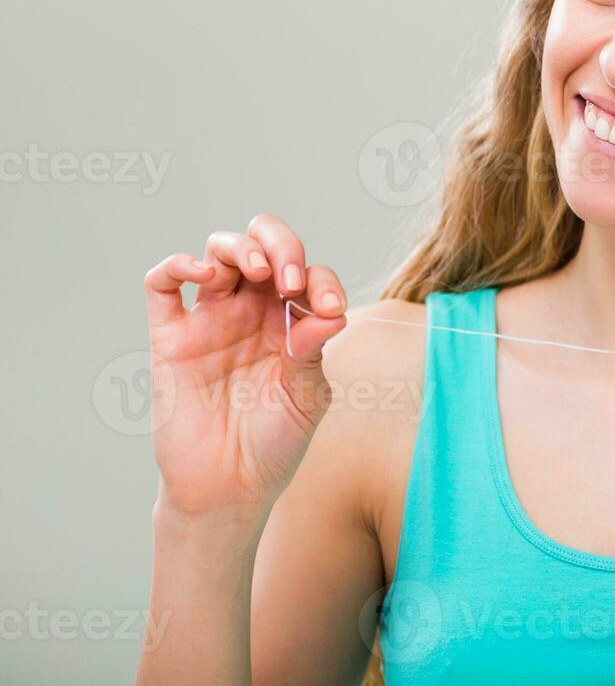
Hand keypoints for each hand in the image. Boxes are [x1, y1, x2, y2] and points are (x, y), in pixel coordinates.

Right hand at [143, 214, 347, 520]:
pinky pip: (161, 286)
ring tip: (257, 271)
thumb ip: (313, 353)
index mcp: (290, 321)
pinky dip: (177, 266)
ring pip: (217, 253)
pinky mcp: (171, 338)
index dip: (322, 281)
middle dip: (281, 245)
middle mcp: (251, 312)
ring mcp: (210, 321)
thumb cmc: (273, 444)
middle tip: (291, 279)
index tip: (331, 310)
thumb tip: (332, 315)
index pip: (308, 275)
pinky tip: (202, 274)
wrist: (228, 490)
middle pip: (261, 245)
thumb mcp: (306, 398)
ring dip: (239, 248)